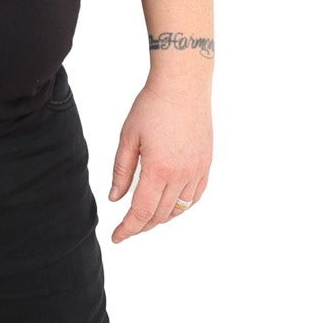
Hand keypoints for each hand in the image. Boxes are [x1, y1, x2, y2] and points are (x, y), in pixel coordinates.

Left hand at [107, 79, 212, 243]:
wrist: (182, 85)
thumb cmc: (152, 106)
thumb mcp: (128, 137)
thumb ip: (122, 171)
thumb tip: (116, 198)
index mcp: (158, 169)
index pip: (141, 211)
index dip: (128, 229)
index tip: (117, 237)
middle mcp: (181, 174)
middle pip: (160, 214)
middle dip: (142, 225)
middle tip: (127, 227)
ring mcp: (197, 170)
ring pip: (179, 208)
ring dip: (161, 217)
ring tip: (146, 217)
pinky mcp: (206, 163)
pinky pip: (195, 196)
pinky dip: (182, 205)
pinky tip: (171, 204)